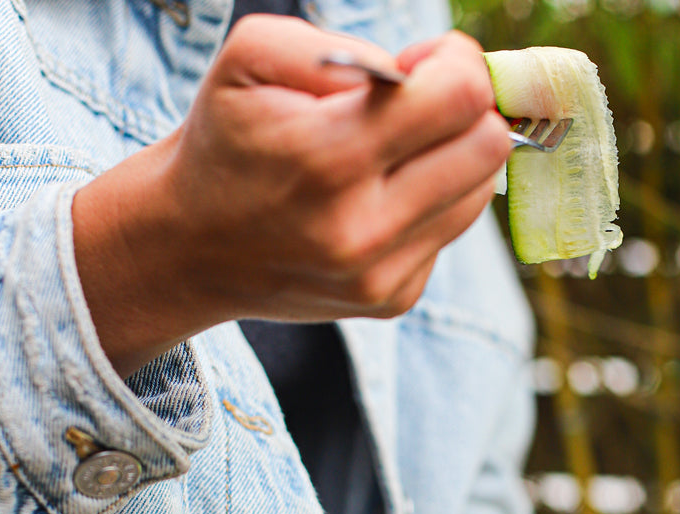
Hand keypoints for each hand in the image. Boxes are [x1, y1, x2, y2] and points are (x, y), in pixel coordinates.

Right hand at [73, 17, 510, 376]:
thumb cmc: (227, 142)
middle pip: (487, 147)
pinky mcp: (393, 300)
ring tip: (393, 152)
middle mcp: (362, 230)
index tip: (428, 62)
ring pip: (479, 193)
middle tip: (424, 101)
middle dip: (467, 110)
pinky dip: (426, 205)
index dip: (458, 64)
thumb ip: (343, 47)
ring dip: (450, 159)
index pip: (460, 101)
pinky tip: (376, 200)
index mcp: (327, 160)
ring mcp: (381, 275)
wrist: (192, 248)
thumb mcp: (251, 59)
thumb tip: (423, 75)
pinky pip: (450, 233)